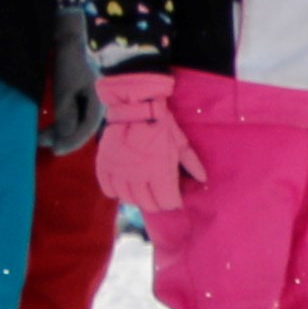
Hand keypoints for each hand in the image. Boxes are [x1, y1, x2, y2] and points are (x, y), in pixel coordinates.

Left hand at [44, 10, 103, 154]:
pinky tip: (50, 126)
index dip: (71, 142)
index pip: (86, 128)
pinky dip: (62, 120)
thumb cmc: (71, 64)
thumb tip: (63, 138)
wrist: (74, 40)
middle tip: (45, 145)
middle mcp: (98, 103)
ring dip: (61, 130)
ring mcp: (91, 99)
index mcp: (99, 102)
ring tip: (43, 137)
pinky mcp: (82, 94)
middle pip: (82, 126)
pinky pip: (74, 112)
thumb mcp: (65, 89)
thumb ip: (65, 114)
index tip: (55, 151)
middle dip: (64, 137)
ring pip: (77, 120)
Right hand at [93, 72, 206, 214]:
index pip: (166, 201)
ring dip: (137, 199)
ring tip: (143, 194)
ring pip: (127, 199)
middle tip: (160, 198)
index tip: (174, 200)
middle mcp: (137, 176)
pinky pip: (108, 189)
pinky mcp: (104, 165)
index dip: (172, 203)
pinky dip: (116, 192)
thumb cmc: (161, 123)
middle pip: (147, 203)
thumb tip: (202, 179)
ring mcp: (119, 171)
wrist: (134, 104)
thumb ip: (191, 162)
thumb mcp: (179, 142)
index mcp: (159, 171)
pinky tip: (123, 189)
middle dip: (156, 204)